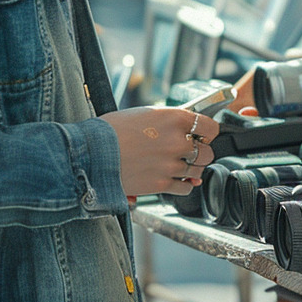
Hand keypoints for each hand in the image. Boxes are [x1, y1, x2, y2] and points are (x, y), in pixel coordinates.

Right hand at [99, 106, 219, 197]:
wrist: (91, 152)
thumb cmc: (113, 130)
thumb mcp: (146, 114)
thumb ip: (170, 121)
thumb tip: (187, 128)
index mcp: (174, 118)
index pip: (210, 126)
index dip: (208, 132)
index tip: (203, 134)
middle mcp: (177, 141)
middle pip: (207, 152)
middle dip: (200, 152)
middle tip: (189, 152)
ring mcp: (170, 164)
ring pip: (198, 170)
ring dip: (192, 168)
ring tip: (179, 164)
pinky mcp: (161, 184)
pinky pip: (186, 187)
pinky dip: (183, 184)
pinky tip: (174, 178)